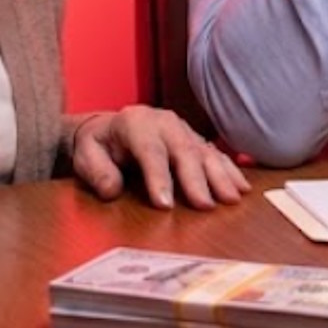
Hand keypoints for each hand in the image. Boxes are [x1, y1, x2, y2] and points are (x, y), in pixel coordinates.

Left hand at [72, 107, 250, 209]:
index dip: (158, 177)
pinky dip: (229, 170)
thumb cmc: (98, 145)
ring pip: (204, 152)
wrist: (108, 127)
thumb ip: (97, 171)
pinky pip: (215, 154)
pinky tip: (241, 187)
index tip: (165, 205)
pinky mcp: (194, 139)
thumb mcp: (85, 155)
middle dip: (196, 179)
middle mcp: (164, 122)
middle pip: (184, 150)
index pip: (150, 151)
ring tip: (231, 198)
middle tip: (205, 206)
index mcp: (135, 123)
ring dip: (220, 176)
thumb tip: (112, 190)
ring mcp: (183, 129)